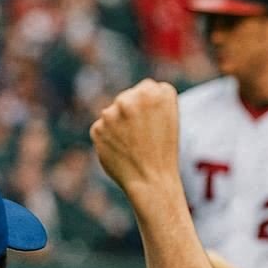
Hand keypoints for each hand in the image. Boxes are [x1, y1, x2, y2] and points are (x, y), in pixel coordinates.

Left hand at [90, 80, 180, 197]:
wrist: (150, 180)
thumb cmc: (163, 149)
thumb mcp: (169, 116)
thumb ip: (151, 97)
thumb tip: (129, 94)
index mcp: (155, 93)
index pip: (146, 87)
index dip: (149, 106)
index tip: (154, 121)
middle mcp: (131, 99)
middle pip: (126, 98)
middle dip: (131, 112)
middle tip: (142, 135)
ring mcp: (111, 113)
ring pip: (113, 113)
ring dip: (118, 124)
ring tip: (133, 144)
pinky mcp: (97, 128)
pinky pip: (102, 128)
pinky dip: (108, 137)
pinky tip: (121, 150)